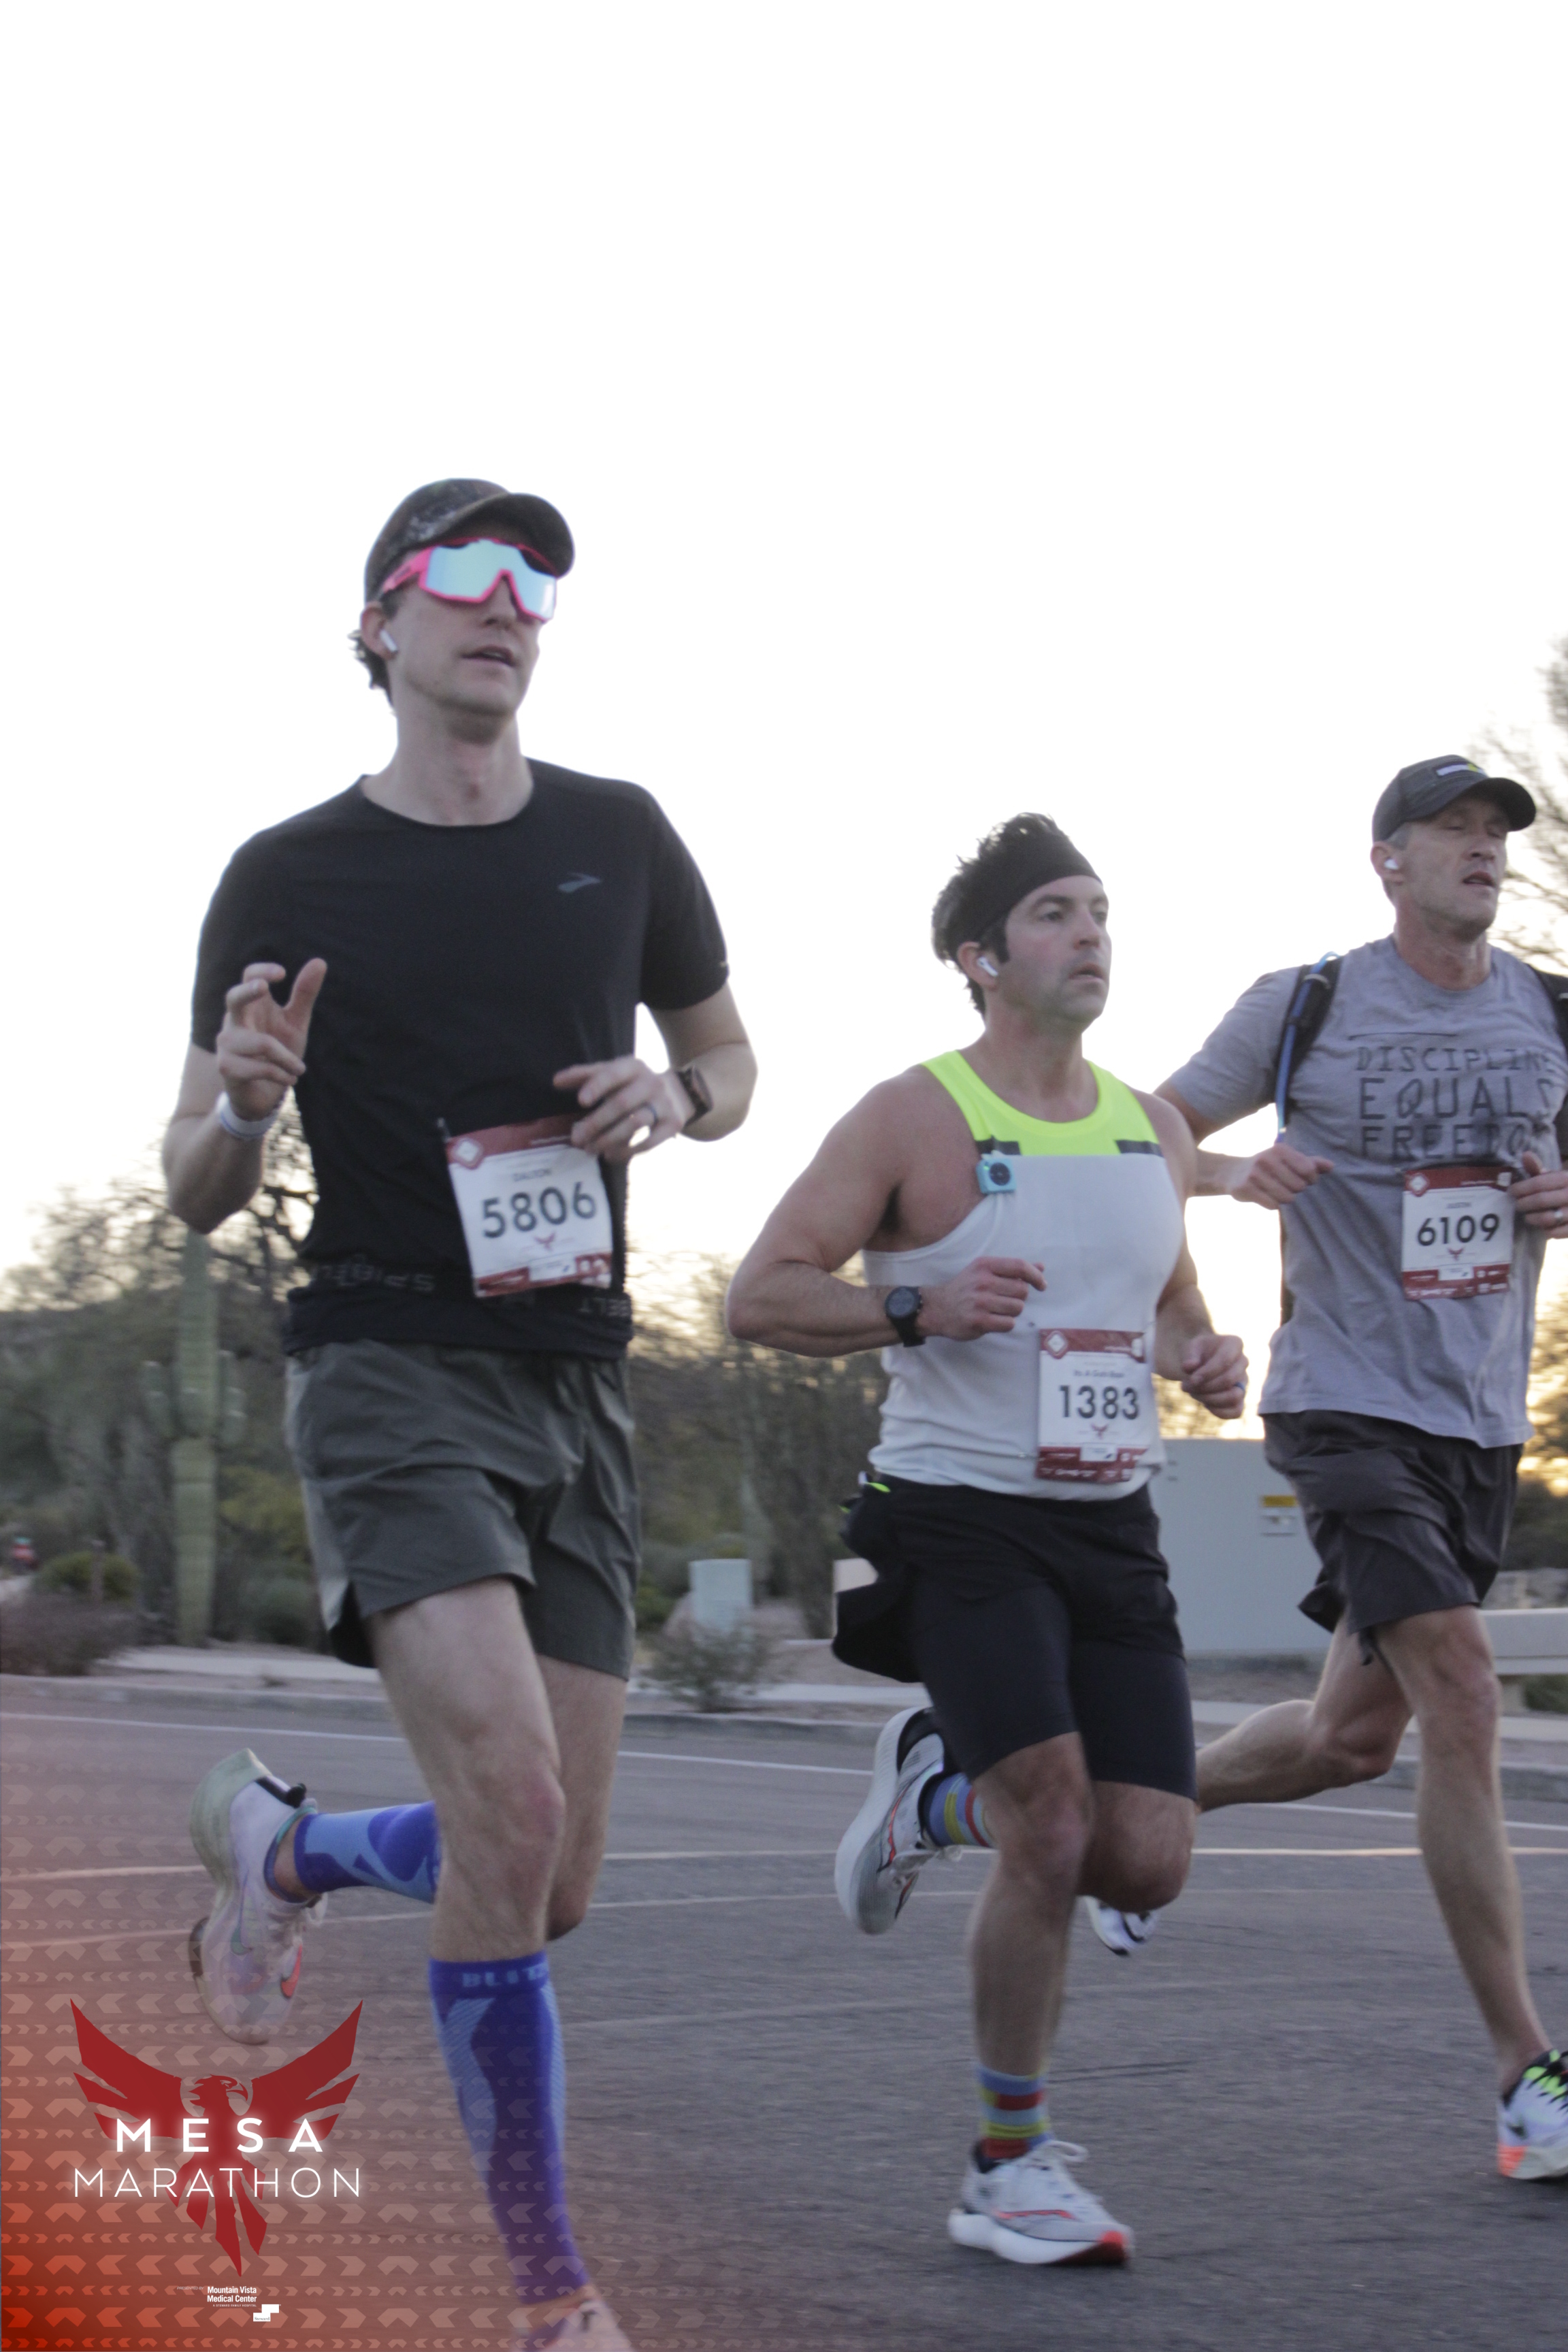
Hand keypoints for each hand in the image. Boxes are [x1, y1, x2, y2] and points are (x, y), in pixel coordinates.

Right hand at [216, 960, 326, 1123]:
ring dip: (287, 1058)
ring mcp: (226, 1043)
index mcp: (252, 1004)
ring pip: (261, 1044)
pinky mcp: (225, 1066)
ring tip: (299, 1068)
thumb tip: (320, 961)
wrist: (263, 1093)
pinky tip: (289, 1080)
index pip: (249, 976)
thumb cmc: (279, 1053)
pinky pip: (259, 1067)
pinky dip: (280, 1075)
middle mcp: (234, 1020)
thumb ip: (304, 995)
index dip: (261, 971)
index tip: (282, 973)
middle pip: (233, 998)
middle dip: (248, 992)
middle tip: (264, 987)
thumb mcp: (296, 1023)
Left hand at [555, 1057, 691, 1161]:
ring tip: (591, 1149)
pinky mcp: (673, 1124)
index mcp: (634, 1067)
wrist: (681, 1092)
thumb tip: (555, 1081)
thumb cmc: (635, 1083)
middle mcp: (652, 1083)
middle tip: (576, 1139)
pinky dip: (627, 1150)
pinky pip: (649, 1141)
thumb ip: (586, 1076)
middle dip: (596, 1123)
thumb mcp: (616, 1073)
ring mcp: (665, 1104)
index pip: (613, 1074)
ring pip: (635, 1123)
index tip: (580, 1101)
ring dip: (609, 1139)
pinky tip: (610, 1155)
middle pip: (621, 1103)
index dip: (597, 1086)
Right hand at [917, 1256, 1045, 1340]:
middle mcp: (983, 1282)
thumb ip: (1013, 1270)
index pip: (1020, 1266)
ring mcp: (980, 1302)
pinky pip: (1009, 1323)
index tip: (1042, 1285)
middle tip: (1006, 1299)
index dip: (1036, 1276)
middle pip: (1022, 1290)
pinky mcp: (979, 1321)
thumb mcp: (985, 1272)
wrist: (938, 1308)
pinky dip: (1005, 1323)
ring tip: (997, 1310)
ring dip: (1012, 1311)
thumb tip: (1041, 1267)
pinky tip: (993, 1320)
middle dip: (1019, 1297)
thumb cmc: (966, 1289)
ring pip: (1018, 1308)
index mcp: (985, 1265)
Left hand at [1180, 1331, 1247, 1418]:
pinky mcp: (1240, 1399)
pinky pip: (1236, 1411)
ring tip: (1194, 1393)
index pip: (1225, 1360)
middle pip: (1229, 1380)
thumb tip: (1189, 1367)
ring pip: (1235, 1397)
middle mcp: (1243, 1362)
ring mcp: (1244, 1381)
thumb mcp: (1190, 1347)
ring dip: (1210, 1399)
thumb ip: (1189, 1355)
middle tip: (1186, 1386)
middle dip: (1205, 1386)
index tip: (1190, 1380)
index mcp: (1234, 1344)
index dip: (1207, 1373)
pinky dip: (1219, 1411)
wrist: (1198, 1363)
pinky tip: (1205, 1404)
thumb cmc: (1196, 1353)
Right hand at [1230, 1140, 1332, 1208]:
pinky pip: (1272, 1205)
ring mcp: (1255, 1174)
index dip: (1311, 1179)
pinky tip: (1267, 1198)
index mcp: (1280, 1150)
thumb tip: (1331, 1166)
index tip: (1305, 1180)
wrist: (1233, 1172)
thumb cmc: (1268, 1166)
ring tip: (1278, 1193)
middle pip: (1298, 1186)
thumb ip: (1310, 1162)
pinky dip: (1273, 1205)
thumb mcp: (1287, 1159)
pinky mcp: (1245, 1188)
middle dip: (1296, 1191)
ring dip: (1285, 1199)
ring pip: (1286, 1197)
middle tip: (1287, 1187)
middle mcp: (1267, 1159)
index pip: (1308, 1170)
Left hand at [1515, 1150, 1567, 1234]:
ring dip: (1533, 1218)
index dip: (1522, 1188)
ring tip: (1527, 1217)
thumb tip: (1525, 1154)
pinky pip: (1556, 1233)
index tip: (1511, 1191)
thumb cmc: (1565, 1188)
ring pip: (1548, 1218)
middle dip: (1524, 1203)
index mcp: (1566, 1179)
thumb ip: (1539, 1168)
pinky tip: (1543, 1227)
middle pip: (1541, 1200)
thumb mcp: (1555, 1176)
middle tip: (1517, 1205)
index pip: (1539, 1183)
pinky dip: (1546, 1230)